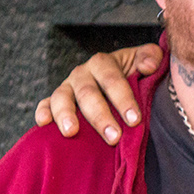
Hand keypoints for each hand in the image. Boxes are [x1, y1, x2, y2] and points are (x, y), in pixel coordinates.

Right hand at [34, 44, 161, 143]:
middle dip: (100, 116)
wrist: (115, 80)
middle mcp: (82, 74)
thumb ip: (150, 57)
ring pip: (61, 98)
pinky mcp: (54, 101)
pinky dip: (42, 112)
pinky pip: (44, 105)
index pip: (112, 80)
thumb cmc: (132, 74)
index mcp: (103, 63)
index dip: (123, 99)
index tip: (135, 120)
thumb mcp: (144, 60)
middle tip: (113, 137)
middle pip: (88, 94)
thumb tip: (149, 65)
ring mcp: (66, 88)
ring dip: (66, 115)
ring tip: (72, 132)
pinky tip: (44, 124)